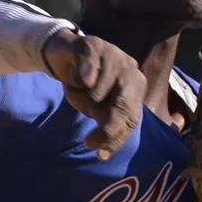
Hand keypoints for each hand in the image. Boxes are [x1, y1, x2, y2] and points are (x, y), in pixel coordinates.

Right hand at [41, 30, 146, 158]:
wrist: (64, 51)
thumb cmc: (85, 83)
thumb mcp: (98, 106)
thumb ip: (106, 124)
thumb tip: (103, 154)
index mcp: (136, 84)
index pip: (132, 118)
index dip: (117, 139)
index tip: (100, 155)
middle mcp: (130, 69)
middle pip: (122, 107)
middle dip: (105, 127)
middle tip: (88, 141)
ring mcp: (113, 54)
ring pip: (96, 95)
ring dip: (79, 100)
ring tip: (74, 90)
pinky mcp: (93, 46)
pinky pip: (84, 77)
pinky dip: (74, 82)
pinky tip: (72, 77)